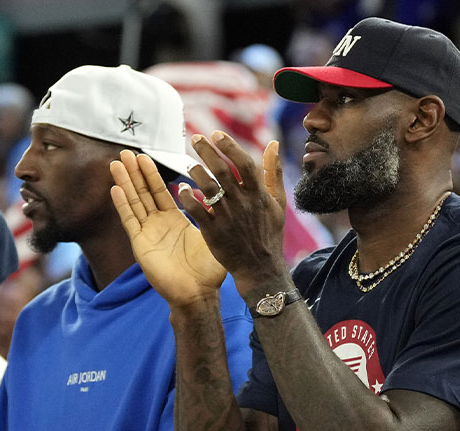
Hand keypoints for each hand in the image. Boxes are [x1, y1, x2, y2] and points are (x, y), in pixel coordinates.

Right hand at [109, 150, 226, 307]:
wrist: (199, 294)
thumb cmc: (209, 271)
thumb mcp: (214, 234)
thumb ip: (213, 213)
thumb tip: (222, 192)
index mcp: (175, 221)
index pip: (160, 192)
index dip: (151, 175)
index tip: (145, 156)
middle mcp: (158, 225)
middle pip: (143, 193)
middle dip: (135, 173)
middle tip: (126, 151)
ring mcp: (148, 234)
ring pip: (134, 202)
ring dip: (125, 183)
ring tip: (117, 162)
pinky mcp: (140, 245)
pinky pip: (130, 220)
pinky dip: (122, 204)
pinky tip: (115, 188)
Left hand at [182, 133, 288, 288]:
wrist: (260, 268)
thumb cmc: (269, 233)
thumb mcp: (278, 202)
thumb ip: (274, 172)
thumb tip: (273, 143)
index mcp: (259, 195)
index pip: (244, 163)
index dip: (230, 146)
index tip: (216, 133)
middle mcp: (243, 203)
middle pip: (222, 170)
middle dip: (207, 151)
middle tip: (196, 138)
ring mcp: (227, 217)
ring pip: (208, 187)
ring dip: (196, 171)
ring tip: (189, 164)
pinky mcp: (213, 232)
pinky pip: (197, 209)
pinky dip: (187, 197)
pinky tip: (181, 188)